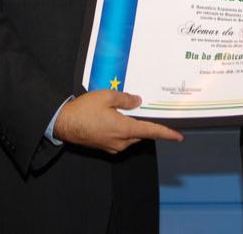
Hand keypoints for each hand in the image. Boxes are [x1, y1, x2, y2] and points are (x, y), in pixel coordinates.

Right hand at [53, 90, 182, 153]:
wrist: (63, 123)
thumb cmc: (84, 110)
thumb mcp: (107, 97)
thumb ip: (125, 99)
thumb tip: (138, 101)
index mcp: (124, 129)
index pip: (151, 131)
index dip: (166, 133)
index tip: (178, 137)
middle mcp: (121, 141)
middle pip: (141, 133)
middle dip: (147, 125)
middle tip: (150, 112)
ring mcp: (112, 146)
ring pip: (131, 136)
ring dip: (133, 126)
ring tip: (127, 111)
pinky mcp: (104, 147)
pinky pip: (121, 139)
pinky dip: (123, 130)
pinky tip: (116, 118)